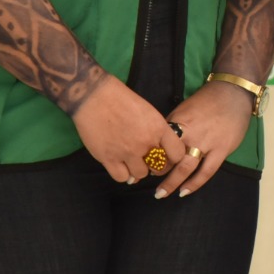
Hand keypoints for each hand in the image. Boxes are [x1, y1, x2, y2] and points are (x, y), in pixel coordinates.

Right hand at [70, 75, 184, 182]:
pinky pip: (121, 177)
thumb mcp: (148, 112)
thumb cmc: (122, 100)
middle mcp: (146, 142)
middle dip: (154, 165)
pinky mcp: (109, 158)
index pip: (177, 154)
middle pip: (159, 167)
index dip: (172, 158)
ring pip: (140, 174)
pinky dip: (122, 173)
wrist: (95, 97)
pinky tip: (119, 164)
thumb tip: (158, 149)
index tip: (166, 157)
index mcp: (159, 128)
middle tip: (146, 159)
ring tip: (130, 160)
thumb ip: (156, 131)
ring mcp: (127, 152)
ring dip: (136, 169)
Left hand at [152, 80, 259, 198]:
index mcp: (178, 122)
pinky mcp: (221, 149)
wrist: (232, 93)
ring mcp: (206, 142)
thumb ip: (172, 127)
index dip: (150, 158)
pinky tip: (185, 191)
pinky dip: (194, 183)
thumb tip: (160, 144)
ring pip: (185, 167)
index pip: (159, 144)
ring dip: (172, 183)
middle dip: (157, 173)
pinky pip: (206, 171)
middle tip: (147, 181)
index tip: (145, 166)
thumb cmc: (206, 101)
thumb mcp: (182, 109)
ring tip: (161, 194)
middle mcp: (189, 133)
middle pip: (168, 157)